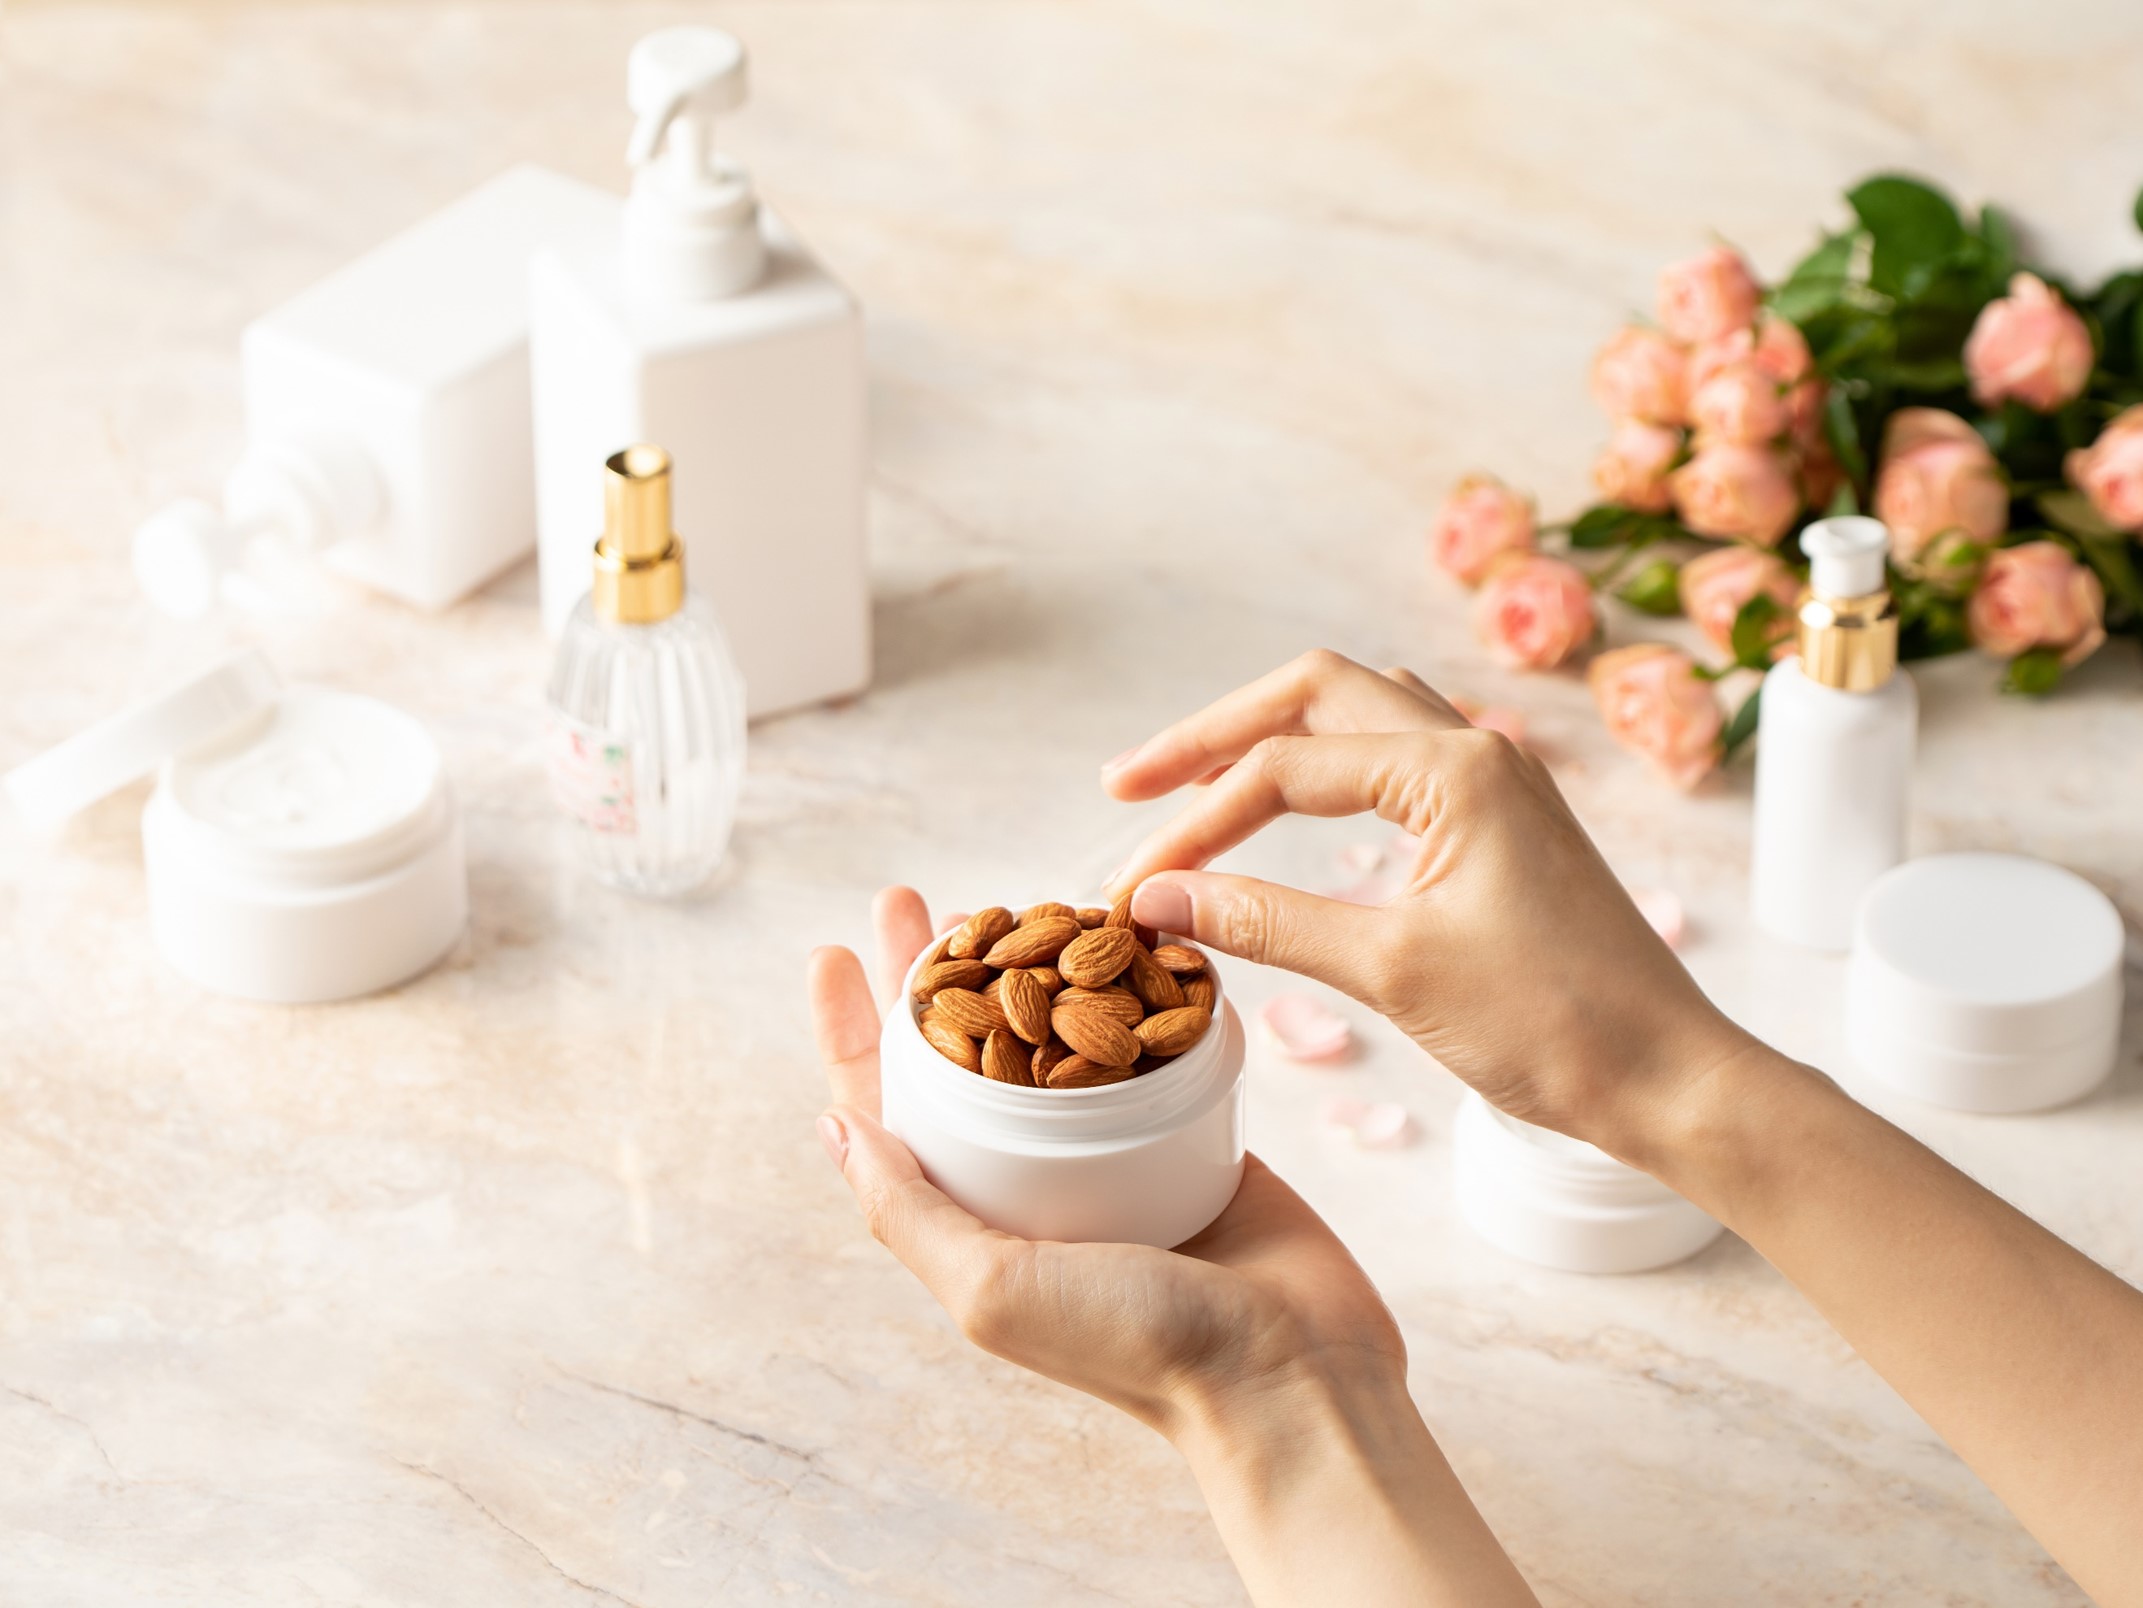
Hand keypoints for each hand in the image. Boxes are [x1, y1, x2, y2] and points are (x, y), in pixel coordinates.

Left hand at [809, 886, 1537, 1605]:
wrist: (1293, 1375)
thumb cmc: (1139, 1347)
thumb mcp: (995, 1290)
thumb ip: (912, 1212)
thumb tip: (834, 1126)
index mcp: (976, 1221)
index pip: (889, 1110)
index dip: (854, 1031)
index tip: (834, 952)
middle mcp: (1034, 1183)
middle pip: (961, 1056)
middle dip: (928, 977)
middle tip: (911, 899)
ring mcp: (1113, 1154)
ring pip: (1051, 1040)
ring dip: (1024, 968)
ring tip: (1004, 902)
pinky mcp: (1190, 1130)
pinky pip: (1143, 1042)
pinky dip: (1121, 988)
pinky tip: (1112, 937)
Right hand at [1102, 650, 1755, 1165]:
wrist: (1670, 1080)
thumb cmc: (1554, 1027)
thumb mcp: (1391, 971)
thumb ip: (1267, 923)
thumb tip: (1155, 899)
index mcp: (1455, 769)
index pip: (1285, 766)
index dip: (1193, 825)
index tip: (1131, 887)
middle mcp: (1477, 750)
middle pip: (1315, 693)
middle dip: (1214, 735)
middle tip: (1129, 785)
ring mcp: (1495, 782)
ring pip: (1358, 715)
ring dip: (1270, 741)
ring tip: (1194, 790)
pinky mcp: (1500, 825)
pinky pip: (1392, 761)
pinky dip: (1323, 773)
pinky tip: (1288, 812)